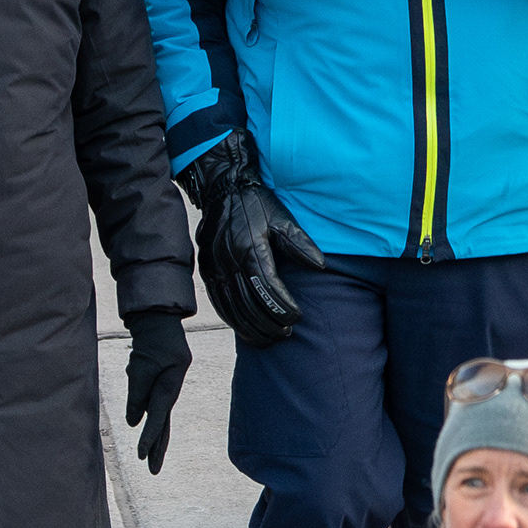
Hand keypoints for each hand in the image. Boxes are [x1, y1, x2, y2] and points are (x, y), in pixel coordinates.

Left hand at [122, 307, 192, 470]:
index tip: (142, 456)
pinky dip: (147, 415)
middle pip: (164, 424)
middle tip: (153, 471)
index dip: (148, 438)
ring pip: (159, 417)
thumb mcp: (140, 367)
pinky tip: (143, 421)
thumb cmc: (151, 342)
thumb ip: (136, 395)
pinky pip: (153, 404)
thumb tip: (134, 422)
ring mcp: (168, 388)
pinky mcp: (162, 384)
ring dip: (153, 436)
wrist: (160, 322)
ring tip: (149, 457)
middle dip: (157, 448)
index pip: (157, 418)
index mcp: (170, 387)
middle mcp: (171, 391)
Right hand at [182, 133, 320, 347]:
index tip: (297, 318)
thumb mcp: (282, 218)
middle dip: (269, 324)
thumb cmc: (256, 204)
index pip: (269, 289)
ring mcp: (215, 268)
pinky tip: (246, 329)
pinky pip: (219, 303)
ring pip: (233, 310)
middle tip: (287, 333)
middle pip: (250, 305)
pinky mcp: (206, 271)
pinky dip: (233, 320)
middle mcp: (230, 262)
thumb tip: (321, 267)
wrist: (222, 189)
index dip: (283, 308)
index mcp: (251, 249)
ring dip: (251, 329)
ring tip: (270, 338)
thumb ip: (300, 244)